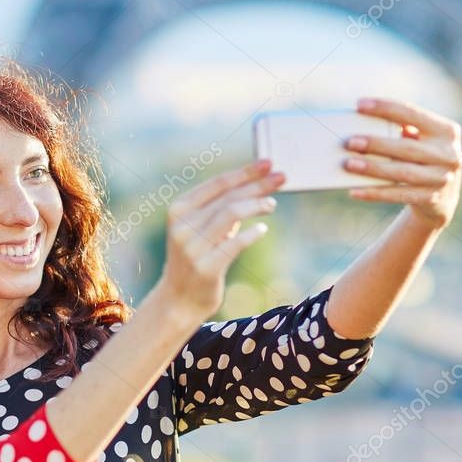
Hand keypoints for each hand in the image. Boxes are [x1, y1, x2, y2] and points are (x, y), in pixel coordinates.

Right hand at [156, 160, 285, 319]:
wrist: (179, 299)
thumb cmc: (196, 257)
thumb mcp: (199, 228)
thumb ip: (218, 207)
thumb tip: (255, 183)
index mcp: (179, 210)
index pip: (217, 183)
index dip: (245, 172)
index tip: (268, 163)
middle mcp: (183, 226)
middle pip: (228, 197)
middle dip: (258, 185)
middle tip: (282, 178)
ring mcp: (193, 248)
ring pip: (232, 214)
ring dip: (257, 205)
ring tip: (272, 204)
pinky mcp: (206, 268)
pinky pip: (236, 243)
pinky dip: (252, 233)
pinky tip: (262, 228)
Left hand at [343, 98, 461, 229]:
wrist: (443, 198)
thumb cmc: (422, 159)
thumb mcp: (421, 141)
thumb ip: (401, 130)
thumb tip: (361, 125)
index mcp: (446, 131)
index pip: (412, 114)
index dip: (385, 108)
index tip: (359, 105)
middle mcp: (449, 154)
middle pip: (407, 147)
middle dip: (376, 144)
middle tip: (350, 142)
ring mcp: (442, 178)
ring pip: (402, 173)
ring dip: (373, 168)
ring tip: (349, 164)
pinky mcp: (431, 199)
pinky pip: (398, 195)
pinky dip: (375, 193)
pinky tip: (355, 191)